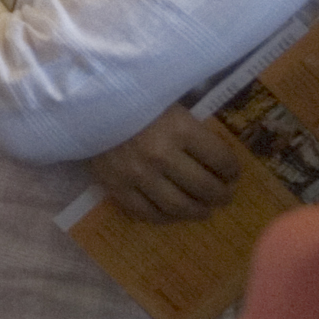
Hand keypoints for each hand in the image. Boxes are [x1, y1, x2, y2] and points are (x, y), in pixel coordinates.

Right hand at [88, 103, 245, 223]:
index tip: (231, 173)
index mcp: (180, 129)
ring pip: (179, 206)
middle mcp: (162, 155)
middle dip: (221, 195)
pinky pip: (147, 213)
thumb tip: (219, 156)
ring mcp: (138, 175)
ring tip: (203, 210)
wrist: (86, 107)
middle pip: (204, 187)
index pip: (221, 160)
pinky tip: (172, 213)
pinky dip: (165, 217)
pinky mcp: (117, 187)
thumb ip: (192, 128)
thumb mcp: (169, 102)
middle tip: (224, 196)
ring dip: (198, 212)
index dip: (232, 170)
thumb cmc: (134, 101)